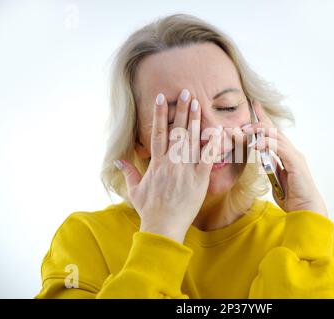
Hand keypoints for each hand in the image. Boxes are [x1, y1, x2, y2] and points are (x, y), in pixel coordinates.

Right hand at [114, 90, 220, 242]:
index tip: (161, 97)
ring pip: (192, 140)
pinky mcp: (200, 179)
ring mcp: (186, 170)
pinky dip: (212, 145)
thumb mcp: (134, 190)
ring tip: (198, 104)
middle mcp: (171, 162)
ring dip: (195, 121)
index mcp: (157, 163)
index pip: (158, 132)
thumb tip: (116, 161)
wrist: (164, 226)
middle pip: (177, 131)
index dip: (160, 114)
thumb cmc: (149, 209)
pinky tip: (217, 131)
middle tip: (187, 92)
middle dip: (182, 110)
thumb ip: (128, 172)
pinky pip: (207, 159)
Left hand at [242, 101, 327, 216]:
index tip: (254, 108)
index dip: (264, 121)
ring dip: (259, 131)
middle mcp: (292, 153)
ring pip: (276, 136)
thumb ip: (271, 169)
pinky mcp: (296, 163)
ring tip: (246, 130)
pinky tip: (256, 144)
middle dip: (260, 120)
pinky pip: (279, 148)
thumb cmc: (294, 198)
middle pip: (274, 131)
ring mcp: (295, 156)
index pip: (274, 134)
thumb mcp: (276, 181)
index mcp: (288, 156)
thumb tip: (263, 161)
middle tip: (245, 116)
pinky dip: (267, 144)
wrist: (306, 210)